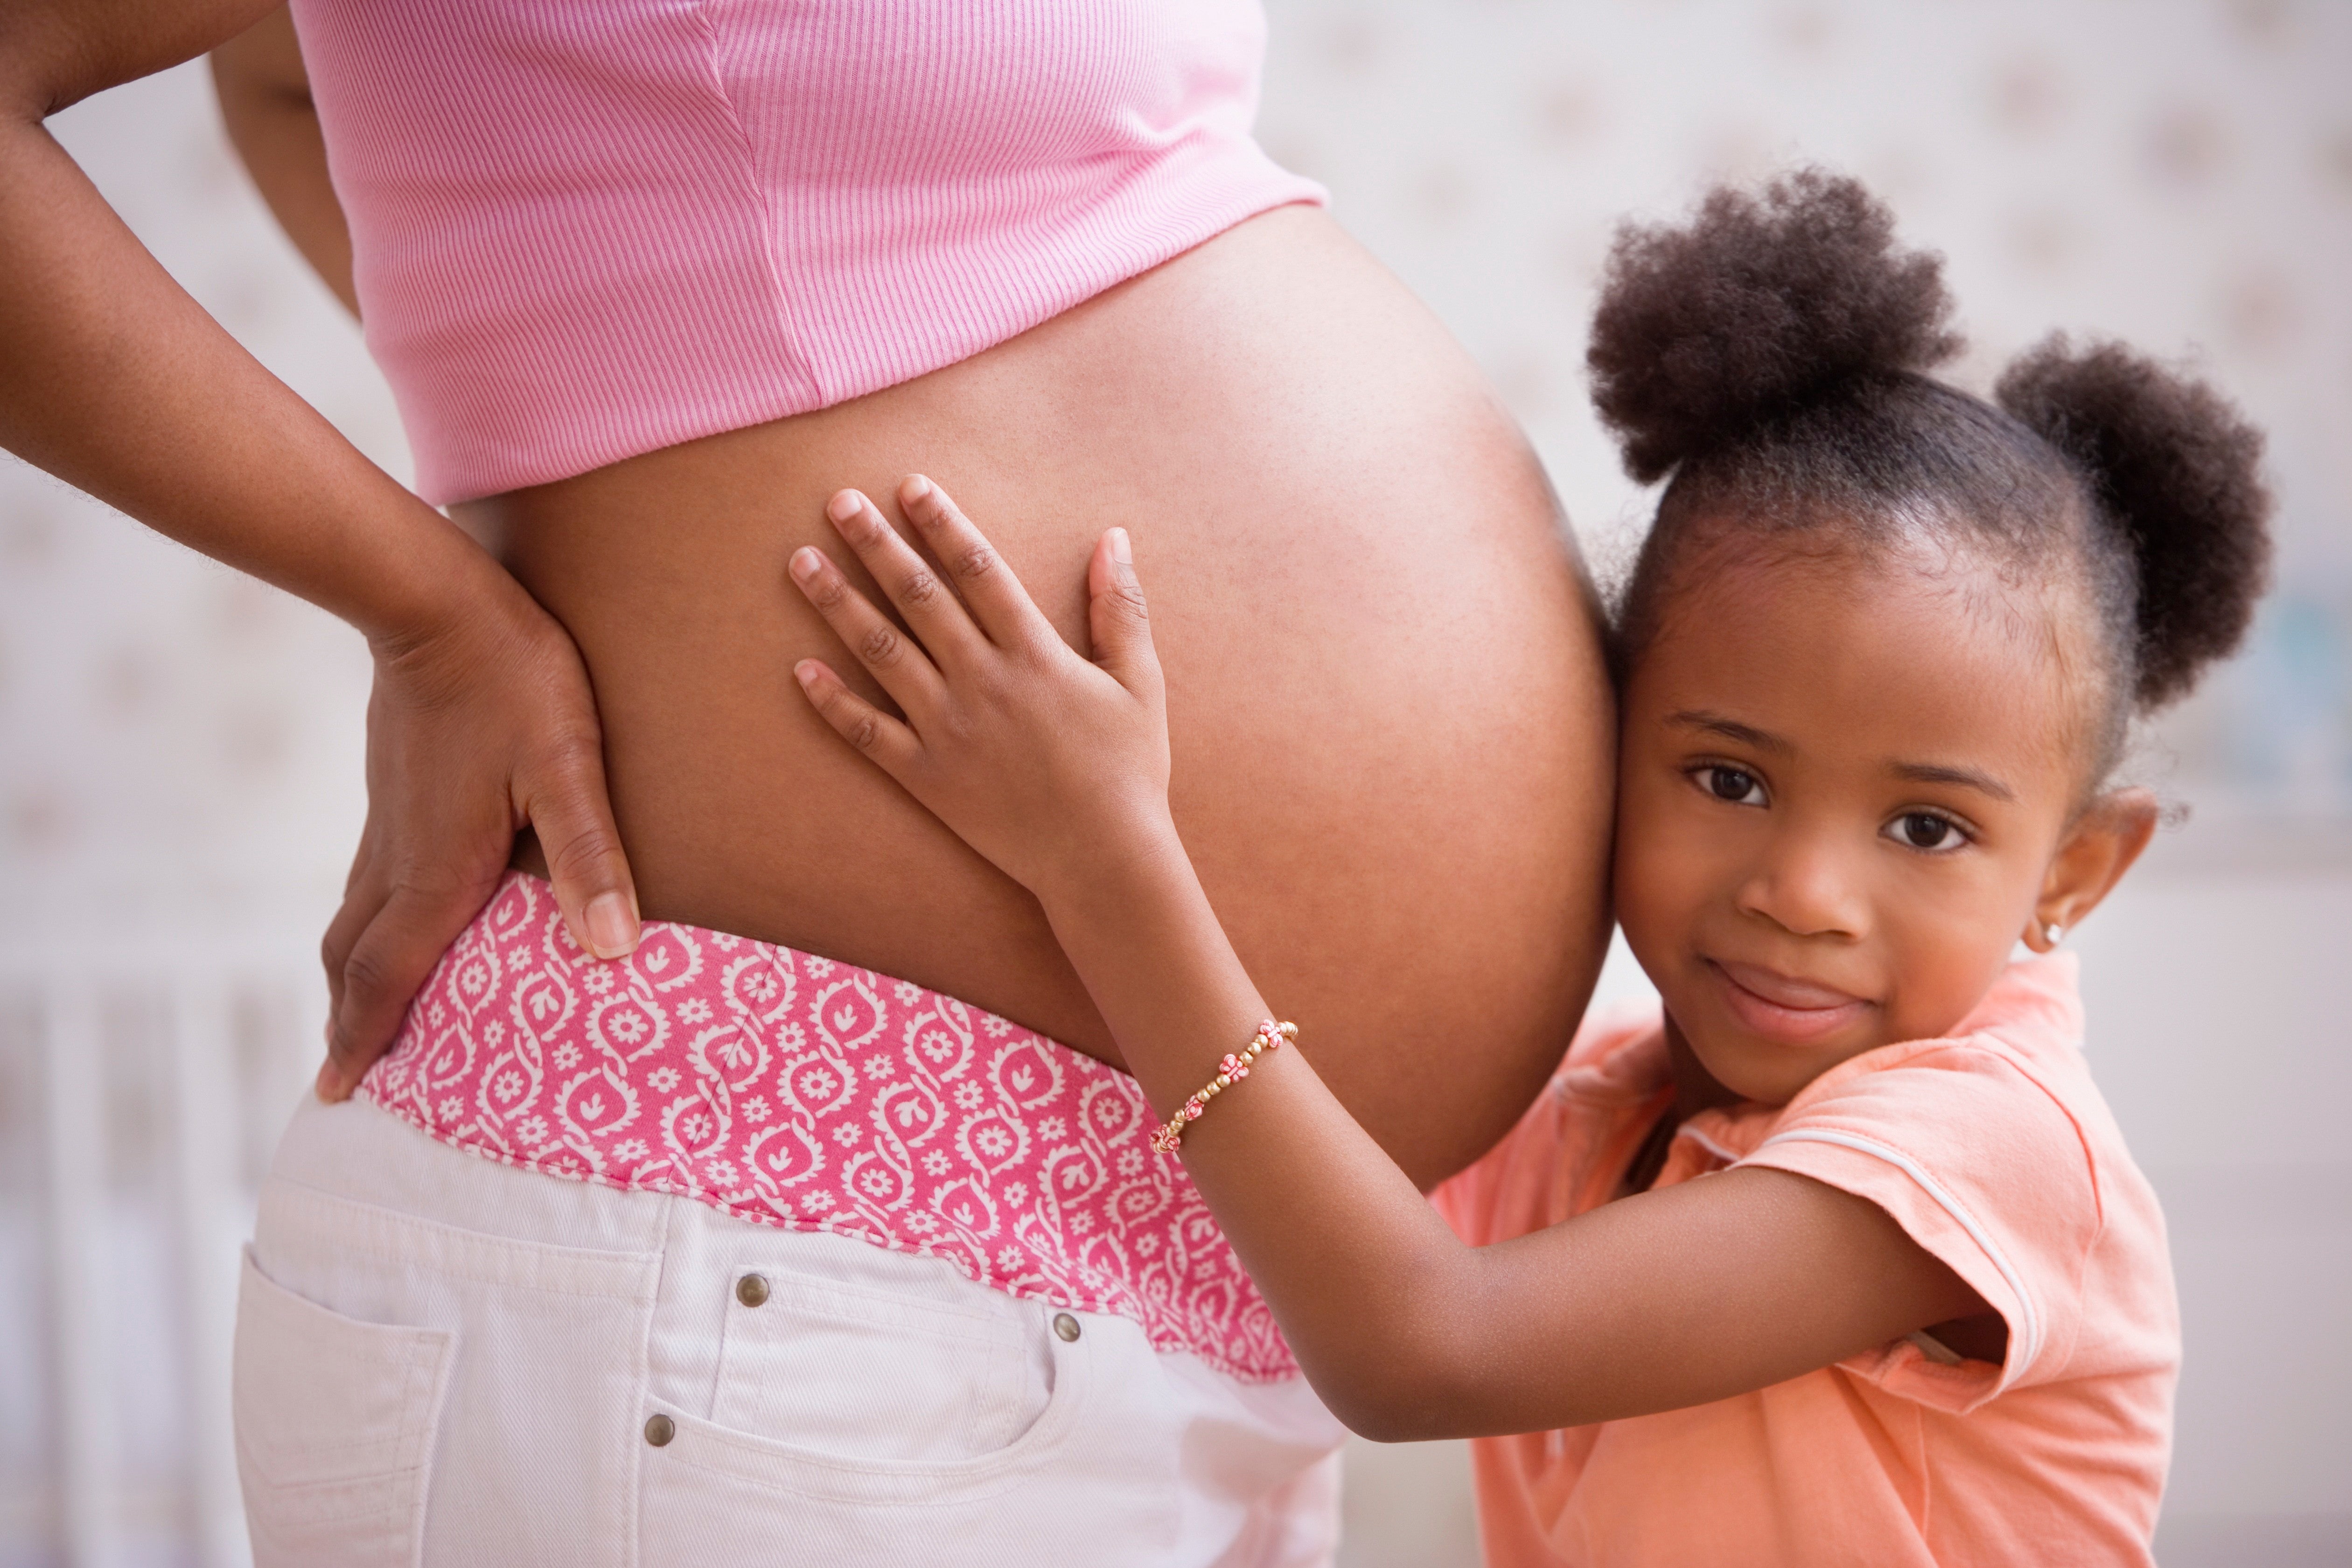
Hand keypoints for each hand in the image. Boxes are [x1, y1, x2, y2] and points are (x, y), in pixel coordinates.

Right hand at [317, 576, 639, 1098]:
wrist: (433, 600)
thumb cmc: (512, 681)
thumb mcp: (566, 766)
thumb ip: (590, 856)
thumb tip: (613, 947)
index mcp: (434, 871)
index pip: (385, 976)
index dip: (363, 1038)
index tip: (337, 1093)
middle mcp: (398, 859)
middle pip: (353, 960)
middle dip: (348, 1021)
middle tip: (344, 1077)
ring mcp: (388, 825)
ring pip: (355, 921)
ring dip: (353, 976)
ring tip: (358, 1016)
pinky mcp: (393, 794)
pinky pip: (370, 883)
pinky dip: (370, 928)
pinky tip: (398, 923)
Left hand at [787, 475, 1174, 897]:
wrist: (1102, 858)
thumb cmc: (1128, 770)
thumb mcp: (1141, 683)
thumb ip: (1122, 609)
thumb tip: (1114, 538)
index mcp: (1033, 655)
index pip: (979, 570)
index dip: (943, 523)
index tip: (910, 486)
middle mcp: (983, 683)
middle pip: (918, 597)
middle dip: (876, 544)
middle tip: (837, 501)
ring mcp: (948, 730)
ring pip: (881, 652)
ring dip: (838, 603)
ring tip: (801, 562)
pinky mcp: (927, 778)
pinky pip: (867, 733)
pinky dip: (831, 702)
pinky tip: (799, 669)